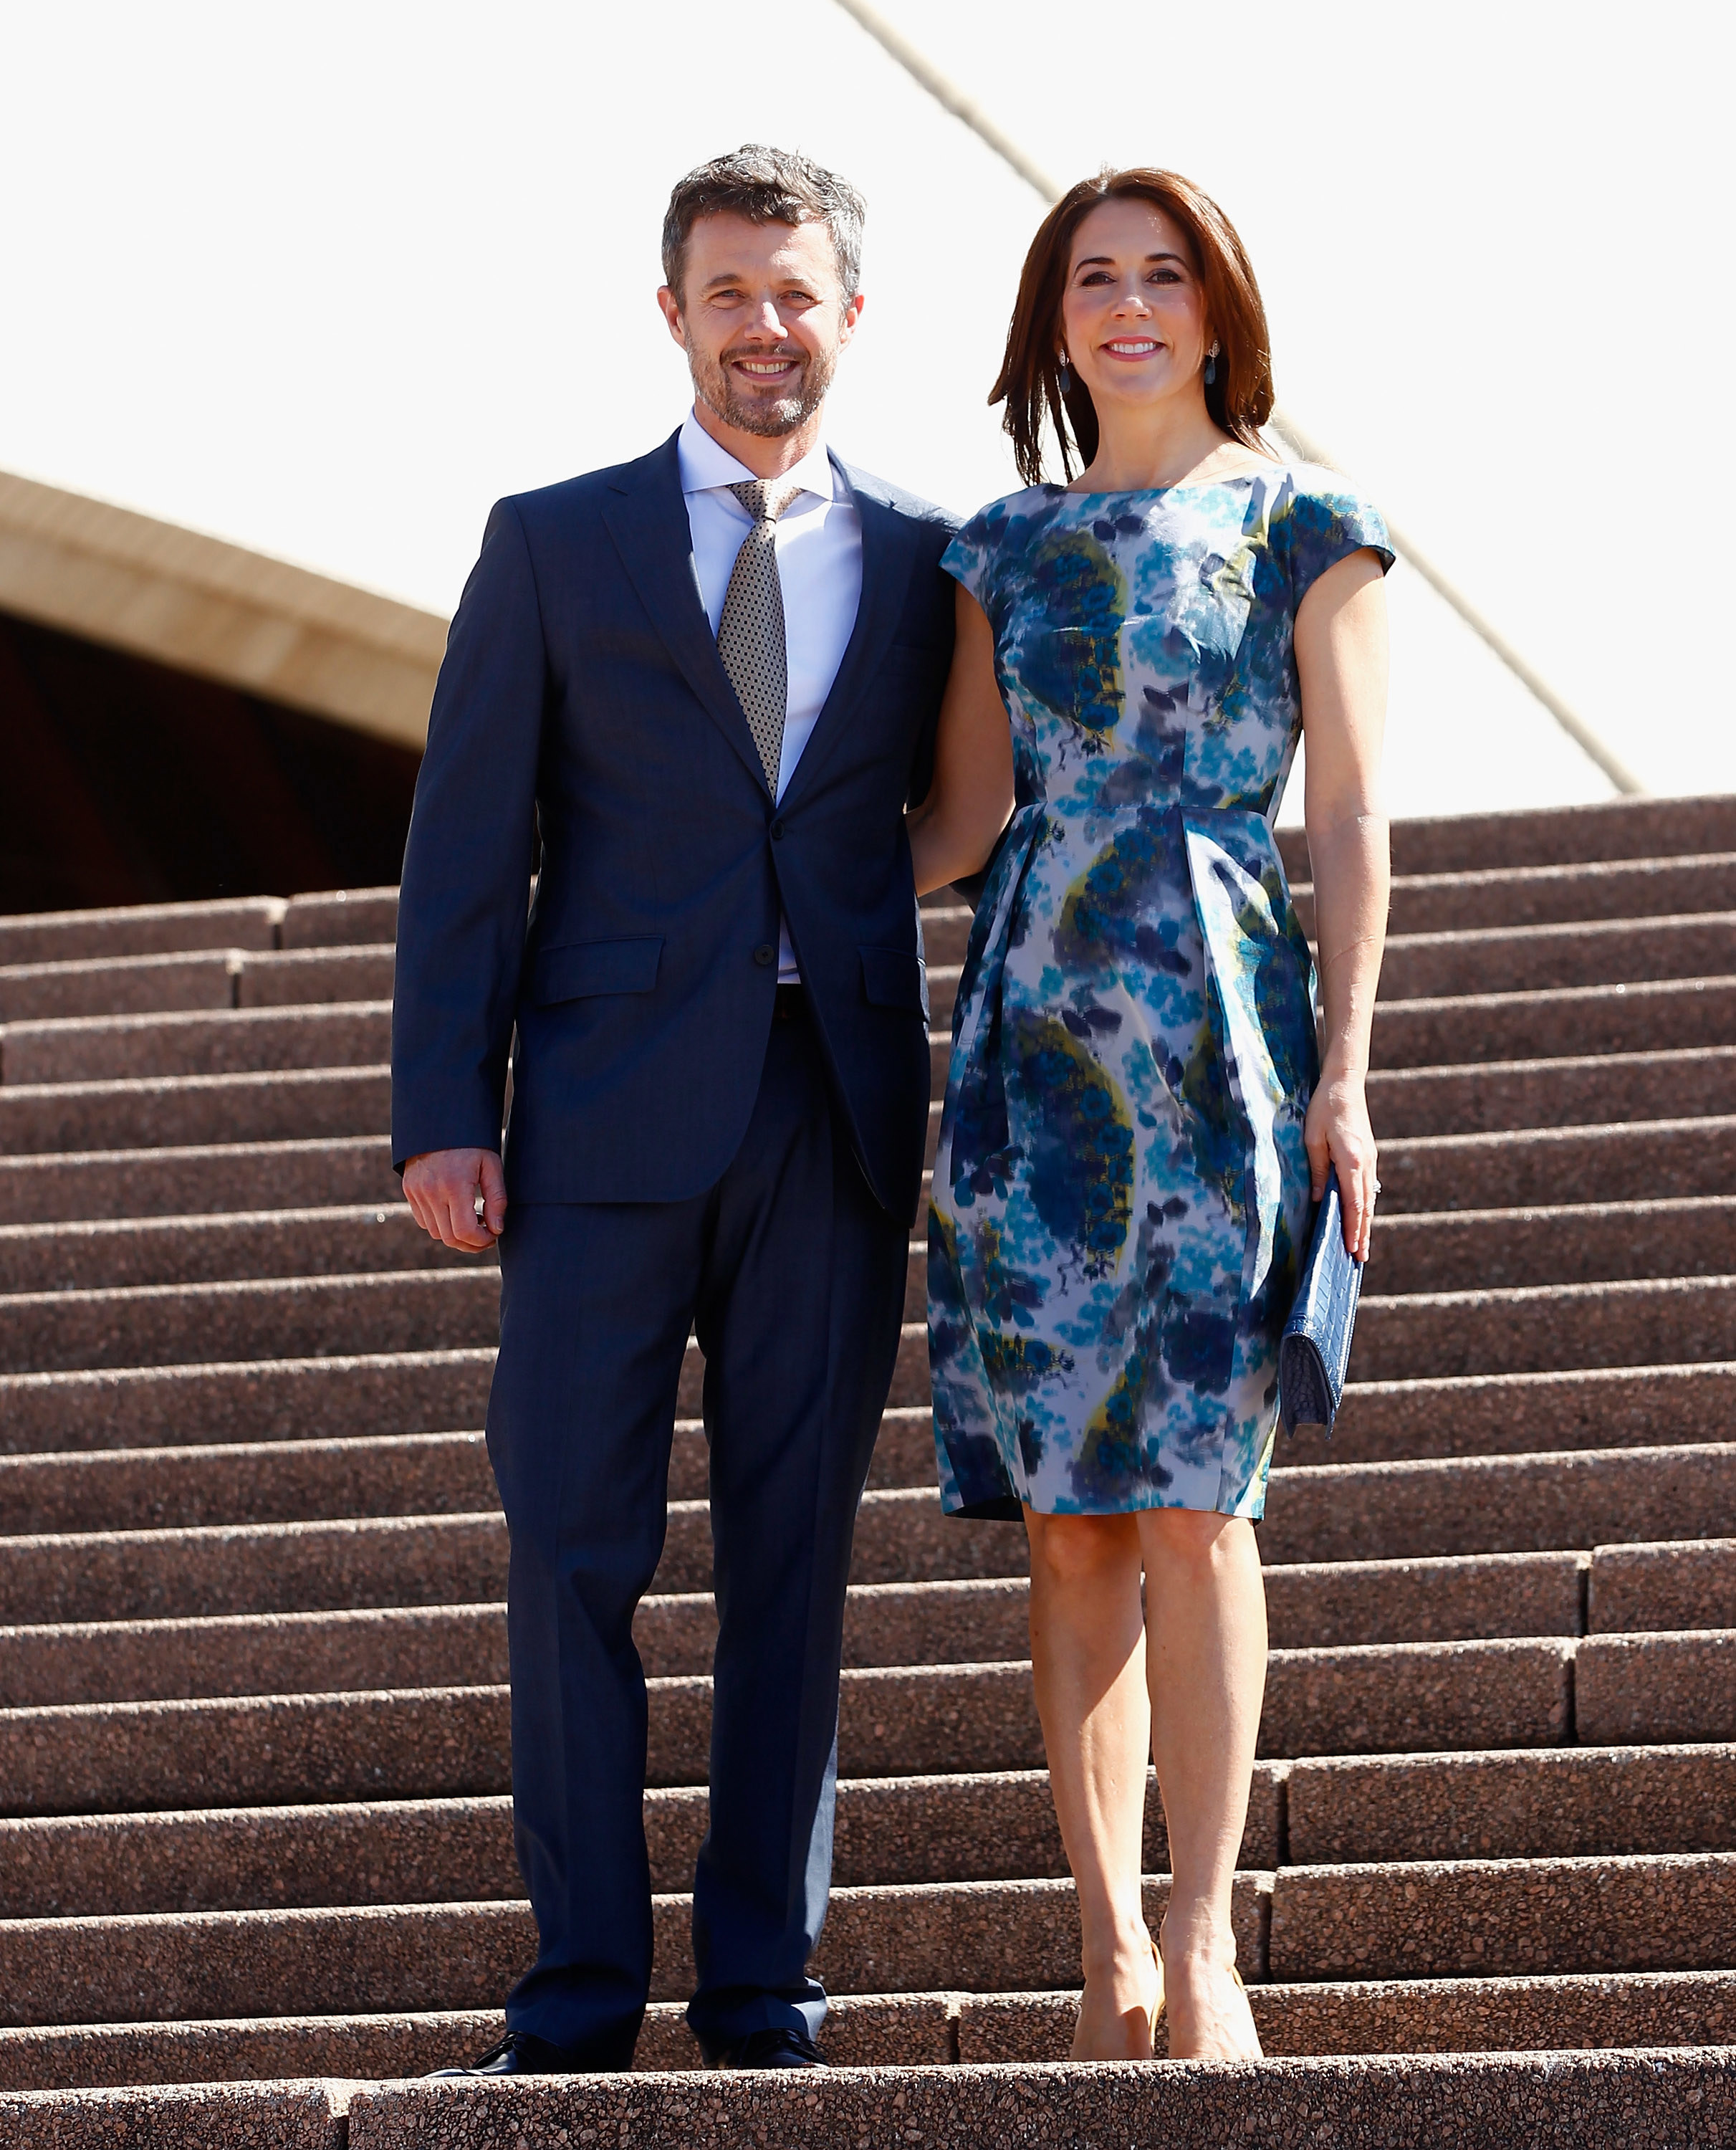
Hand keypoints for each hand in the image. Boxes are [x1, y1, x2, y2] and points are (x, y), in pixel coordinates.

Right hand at [403, 1148, 505, 1251]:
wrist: (439, 1121)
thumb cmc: (472, 1142)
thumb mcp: (491, 1165)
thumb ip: (497, 1199)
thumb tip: (497, 1229)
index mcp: (454, 1184)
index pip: (465, 1231)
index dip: (482, 1241)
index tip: (494, 1234)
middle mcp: (431, 1191)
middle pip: (449, 1238)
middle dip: (471, 1243)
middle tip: (487, 1235)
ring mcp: (416, 1191)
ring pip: (435, 1233)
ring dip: (456, 1235)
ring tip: (473, 1220)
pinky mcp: (409, 1190)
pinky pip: (424, 1221)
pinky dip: (441, 1224)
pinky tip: (456, 1212)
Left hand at [1303, 1062, 1376, 1261]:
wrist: (1345, 1084)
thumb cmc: (1324, 1109)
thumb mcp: (1312, 1139)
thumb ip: (1317, 1171)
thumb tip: (1320, 1201)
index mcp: (1351, 1160)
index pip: (1353, 1203)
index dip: (1352, 1228)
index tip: (1351, 1249)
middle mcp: (1365, 1163)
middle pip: (1365, 1206)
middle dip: (1363, 1234)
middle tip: (1360, 1260)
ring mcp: (1370, 1160)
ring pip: (1369, 1199)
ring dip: (1366, 1224)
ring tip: (1362, 1247)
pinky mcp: (1368, 1156)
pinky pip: (1368, 1188)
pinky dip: (1366, 1207)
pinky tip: (1362, 1218)